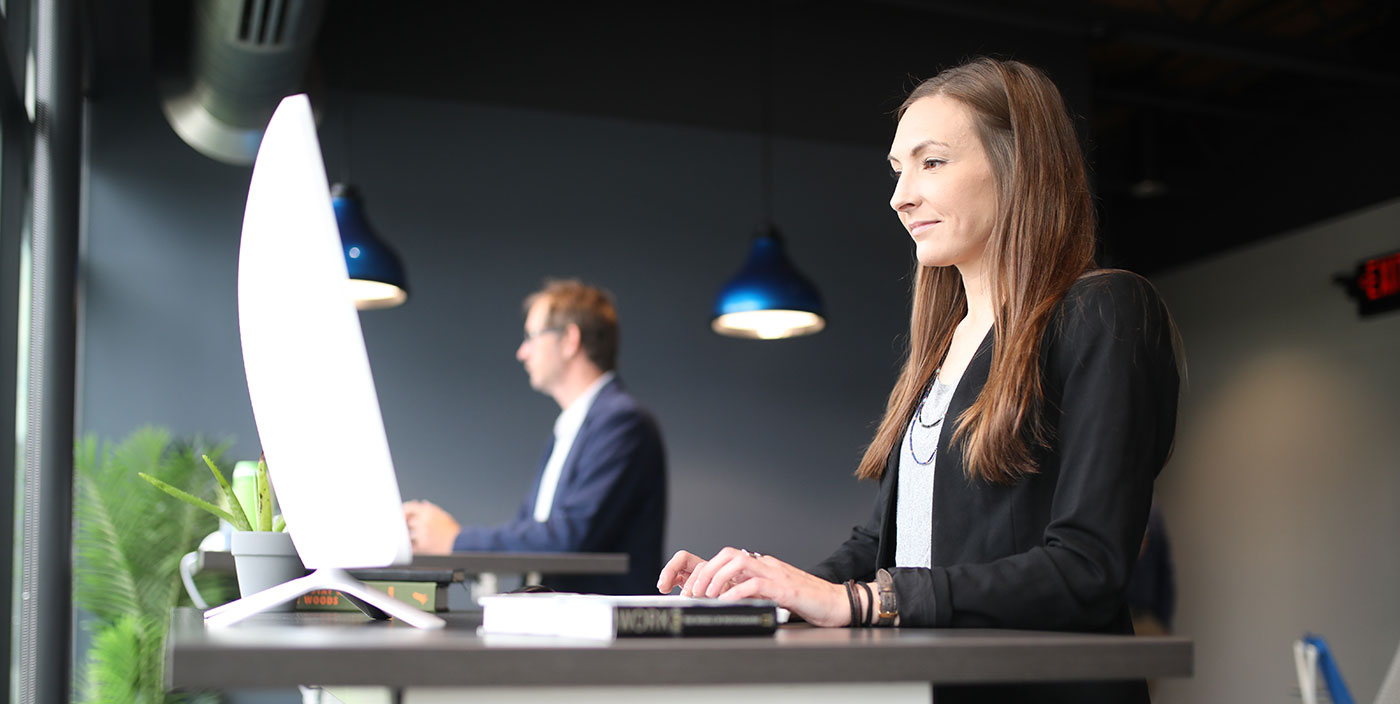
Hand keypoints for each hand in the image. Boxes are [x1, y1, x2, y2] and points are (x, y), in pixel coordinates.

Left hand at [402, 500, 459, 554]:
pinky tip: (416, 544)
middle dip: (408, 524)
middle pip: (407, 521)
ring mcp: (421, 533)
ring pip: (408, 534)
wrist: (458, 543)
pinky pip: (411, 545)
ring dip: (410, 535)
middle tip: (409, 526)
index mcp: (428, 511)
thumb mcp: (443, 514)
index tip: (403, 514)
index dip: (404, 510)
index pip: (409, 507)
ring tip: (418, 536)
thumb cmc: (452, 529)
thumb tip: (422, 504)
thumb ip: (430, 509)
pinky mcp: (422, 545)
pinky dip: (412, 545)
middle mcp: (423, 521)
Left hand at [658, 547, 852, 626]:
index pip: (728, 557)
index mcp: (763, 566)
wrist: (839, 603)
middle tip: (694, 591)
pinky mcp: (786, 588)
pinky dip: (737, 591)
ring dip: (717, 577)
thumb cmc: (809, 602)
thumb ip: (754, 593)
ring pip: (739, 561)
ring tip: (706, 595)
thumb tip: (727, 600)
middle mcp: (767, 565)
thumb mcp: (774, 596)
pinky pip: (756, 583)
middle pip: (729, 553)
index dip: (706, 570)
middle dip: (706, 571)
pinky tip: (728, 602)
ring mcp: (776, 574)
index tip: (691, 587)